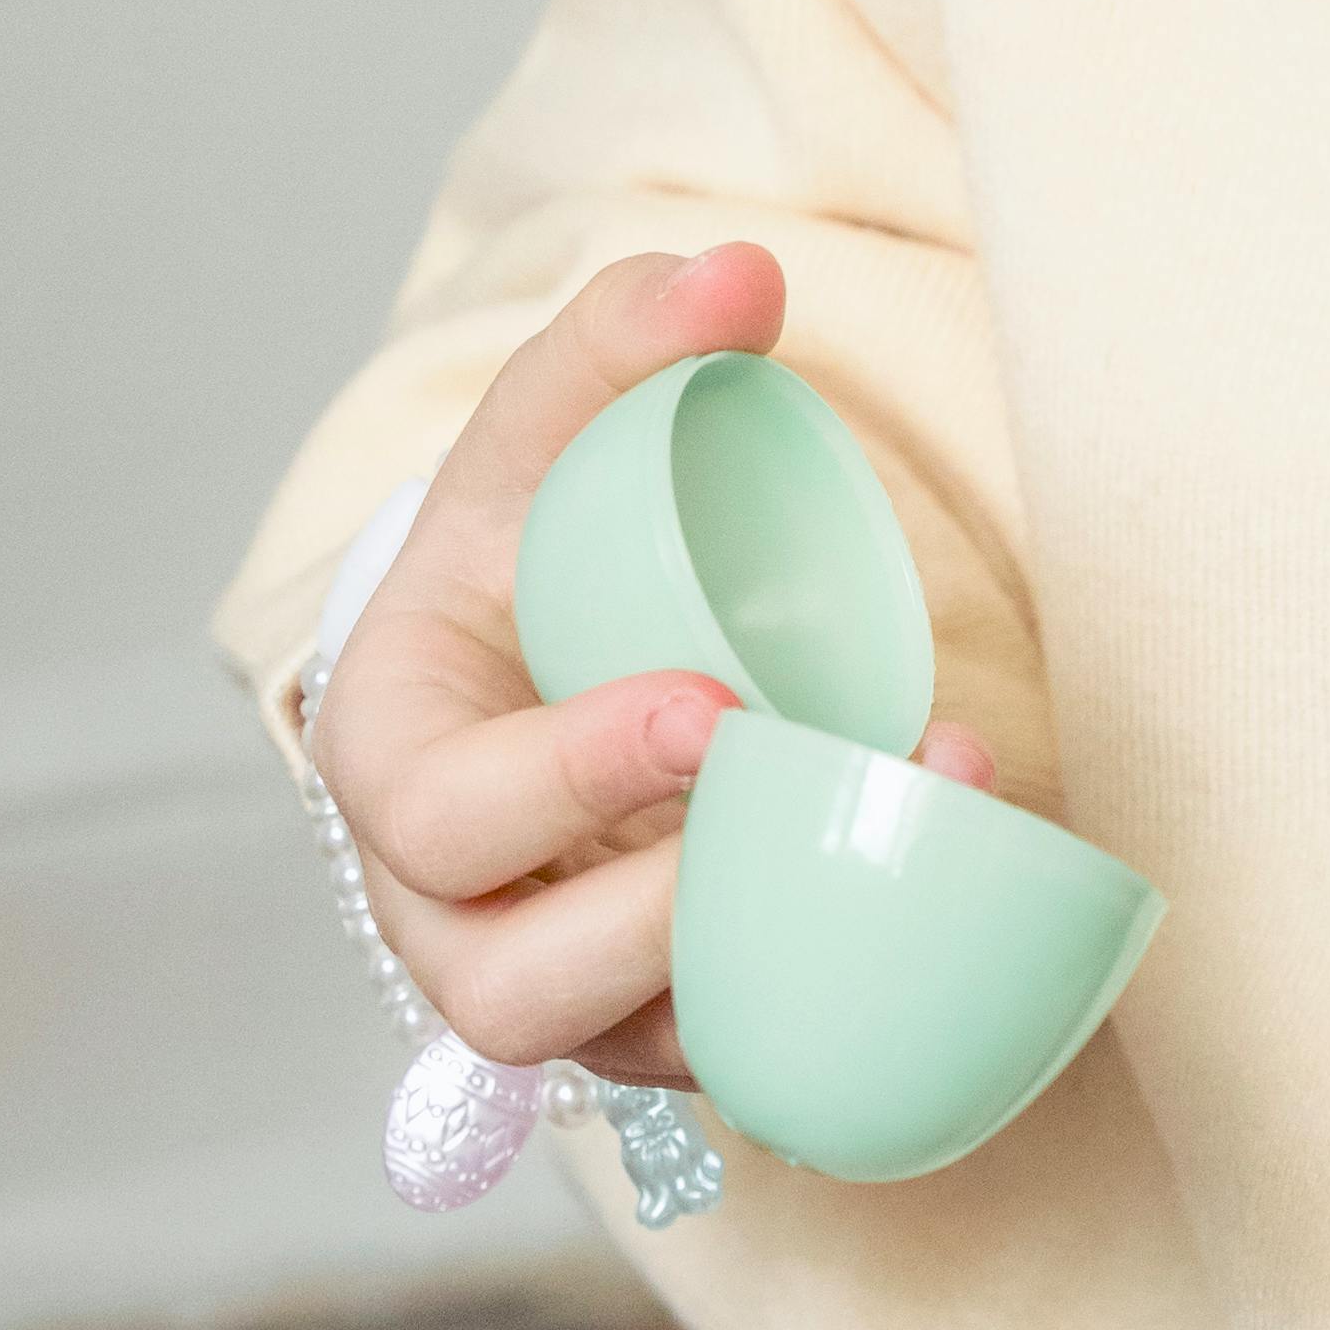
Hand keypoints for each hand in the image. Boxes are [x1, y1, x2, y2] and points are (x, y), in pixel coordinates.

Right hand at [312, 245, 995, 1088]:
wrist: (542, 655)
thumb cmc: (525, 546)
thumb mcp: (546, 431)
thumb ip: (621, 340)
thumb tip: (742, 274)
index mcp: (391, 760)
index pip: (440, 809)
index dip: (560, 781)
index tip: (710, 710)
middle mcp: (442, 911)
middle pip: (510, 986)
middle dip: (655, 916)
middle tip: (803, 793)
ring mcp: (549, 987)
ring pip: (623, 1050)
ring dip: (765, 964)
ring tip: (909, 833)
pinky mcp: (649, 1023)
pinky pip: (723, 1055)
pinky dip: (824, 995)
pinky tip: (937, 902)